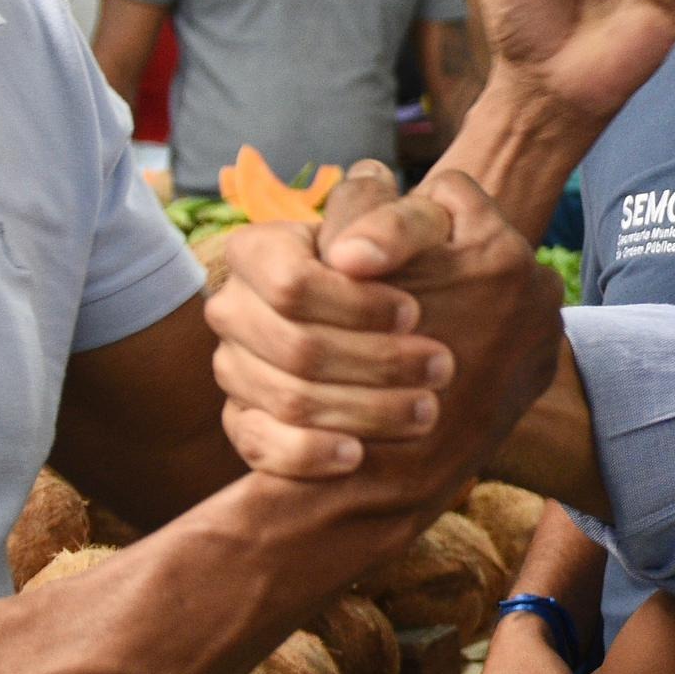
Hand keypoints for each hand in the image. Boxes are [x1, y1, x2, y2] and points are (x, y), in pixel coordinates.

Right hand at [212, 169, 559, 500]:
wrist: (405, 320)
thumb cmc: (407, 265)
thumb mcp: (416, 226)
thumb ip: (395, 219)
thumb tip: (353, 256)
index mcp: (257, 251)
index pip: (292, 285)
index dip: (355, 305)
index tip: (413, 313)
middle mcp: (233, 309)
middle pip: (296, 348)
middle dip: (376, 362)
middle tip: (440, 367)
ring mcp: (234, 368)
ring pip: (290, 400)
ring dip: (364, 410)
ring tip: (425, 408)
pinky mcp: (244, 421)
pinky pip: (261, 446)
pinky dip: (308, 454)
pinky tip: (357, 454)